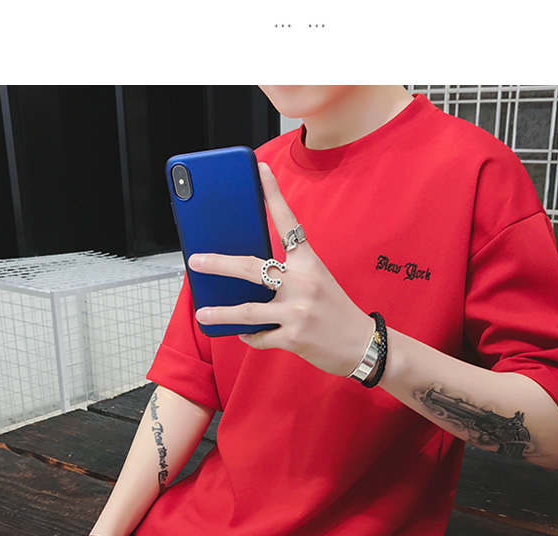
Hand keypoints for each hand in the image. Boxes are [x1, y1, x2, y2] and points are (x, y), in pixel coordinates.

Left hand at [189, 162, 374, 376]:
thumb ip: (288, 273)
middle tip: (196, 261)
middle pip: (251, 267)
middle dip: (219, 263)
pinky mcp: (294, 337)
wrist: (361, 344)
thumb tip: (249, 274)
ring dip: (221, 313)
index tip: (260, 171)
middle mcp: (303, 283)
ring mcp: (297, 312)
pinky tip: (244, 333)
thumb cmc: (335, 309)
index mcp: (309, 263)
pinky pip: (259, 336)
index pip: (288, 223)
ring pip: (248, 310)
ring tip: (202, 313)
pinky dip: (249, 336)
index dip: (273, 195)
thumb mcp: (318, 280)